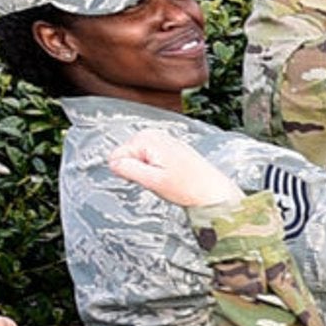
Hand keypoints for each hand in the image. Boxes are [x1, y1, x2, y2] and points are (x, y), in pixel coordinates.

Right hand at [106, 125, 237, 213]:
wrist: (213, 191)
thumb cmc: (189, 187)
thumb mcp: (153, 181)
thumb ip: (128, 169)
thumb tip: (112, 163)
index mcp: (148, 139)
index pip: (116, 157)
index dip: (127, 173)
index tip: (146, 179)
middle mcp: (154, 134)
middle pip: (126, 156)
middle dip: (137, 171)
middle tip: (157, 180)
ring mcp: (162, 139)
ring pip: (137, 159)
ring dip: (146, 171)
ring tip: (165, 178)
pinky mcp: (168, 147)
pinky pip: (148, 159)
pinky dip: (155, 169)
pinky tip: (170, 175)